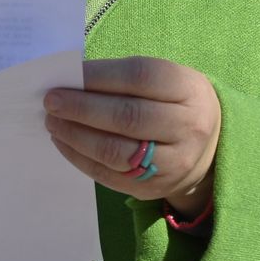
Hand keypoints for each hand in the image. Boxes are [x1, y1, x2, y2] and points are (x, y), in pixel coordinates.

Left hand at [44, 56, 220, 217]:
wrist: (208, 148)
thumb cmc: (173, 102)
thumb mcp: (165, 79)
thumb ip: (124, 77)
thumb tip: (71, 81)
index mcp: (188, 89)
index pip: (140, 77)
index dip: (100, 75)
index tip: (68, 73)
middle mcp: (187, 127)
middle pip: (128, 117)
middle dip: (82, 108)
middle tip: (51, 101)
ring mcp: (173, 163)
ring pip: (116, 152)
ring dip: (76, 136)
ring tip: (53, 122)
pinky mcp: (153, 187)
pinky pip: (109, 175)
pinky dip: (80, 158)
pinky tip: (63, 141)